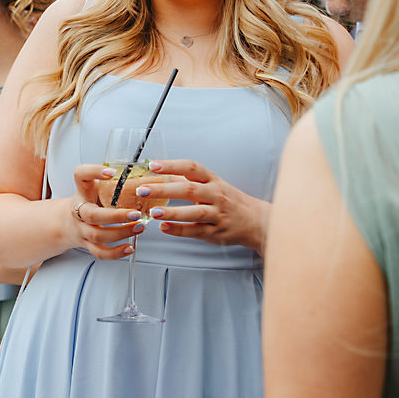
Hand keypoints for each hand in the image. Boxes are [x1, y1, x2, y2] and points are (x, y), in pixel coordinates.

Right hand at [68, 163, 144, 259]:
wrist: (66, 222)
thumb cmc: (88, 202)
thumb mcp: (95, 187)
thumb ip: (115, 183)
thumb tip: (149, 174)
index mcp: (82, 191)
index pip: (80, 175)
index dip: (94, 172)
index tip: (112, 172)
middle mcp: (79, 210)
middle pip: (92, 215)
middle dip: (116, 216)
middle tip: (135, 213)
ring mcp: (82, 229)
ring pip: (98, 235)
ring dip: (121, 233)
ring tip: (139, 227)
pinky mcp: (87, 244)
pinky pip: (100, 252)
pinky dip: (116, 253)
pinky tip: (130, 247)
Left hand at [146, 158, 268, 252]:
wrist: (255, 220)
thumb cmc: (230, 201)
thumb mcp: (212, 185)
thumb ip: (189, 179)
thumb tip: (163, 172)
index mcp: (213, 180)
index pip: (192, 168)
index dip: (172, 165)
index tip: (153, 165)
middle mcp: (216, 195)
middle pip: (189, 189)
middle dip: (164, 189)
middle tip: (143, 189)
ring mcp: (217, 214)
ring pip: (194, 212)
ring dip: (173, 212)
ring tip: (153, 212)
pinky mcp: (216, 232)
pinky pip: (196, 230)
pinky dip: (179, 230)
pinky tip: (164, 228)